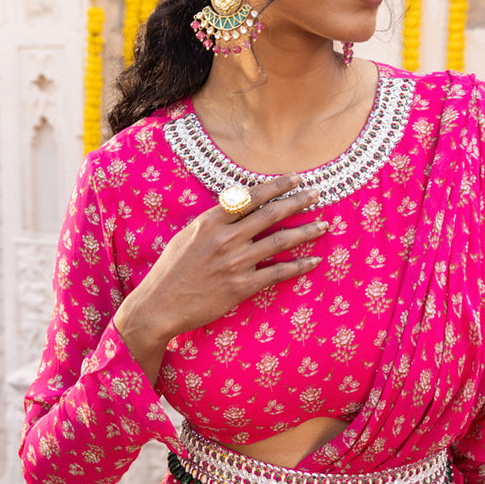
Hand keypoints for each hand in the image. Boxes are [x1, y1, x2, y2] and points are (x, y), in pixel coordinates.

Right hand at [115, 174, 328, 381]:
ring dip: (306, 231)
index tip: (295, 178)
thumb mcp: (188, 235)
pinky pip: (278, 272)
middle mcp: (226, 238)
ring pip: (280, 240)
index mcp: (210, 221)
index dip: (277, 186)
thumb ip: (214, 221)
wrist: (160, 305)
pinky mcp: (242, 286)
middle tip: (318, 194)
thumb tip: (238, 206)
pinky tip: (315, 260)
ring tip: (325, 225)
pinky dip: (300, 265)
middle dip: (298, 201)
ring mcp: (235, 263)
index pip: (251, 197)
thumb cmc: (171, 270)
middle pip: (271, 214)